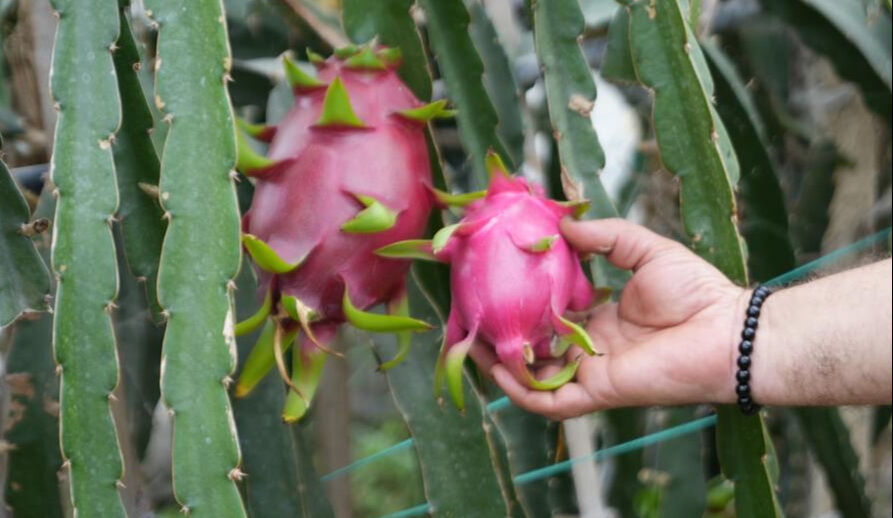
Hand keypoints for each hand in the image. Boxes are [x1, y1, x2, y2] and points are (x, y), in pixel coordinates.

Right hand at [471, 218, 746, 419]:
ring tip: (470, 342)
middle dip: (500, 335)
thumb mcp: (644, 249)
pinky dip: (523, 390)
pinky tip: (499, 369)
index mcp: (597, 320)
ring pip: (533, 377)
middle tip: (468, 316)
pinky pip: (551, 401)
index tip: (491, 284)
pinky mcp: (599, 391)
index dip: (517, 304)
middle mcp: (588, 348)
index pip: (546, 315)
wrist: (729, 330)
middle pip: (532, 347)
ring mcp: (591, 372)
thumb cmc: (696, 291)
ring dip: (501, 364)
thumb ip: (605, 237)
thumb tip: (564, 224)